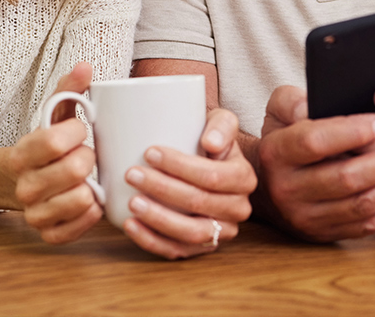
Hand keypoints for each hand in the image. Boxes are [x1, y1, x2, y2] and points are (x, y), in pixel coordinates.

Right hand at [8, 62, 102, 243]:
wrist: (15, 181)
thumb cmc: (44, 145)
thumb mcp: (52, 115)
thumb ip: (68, 89)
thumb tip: (85, 66)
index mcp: (22, 154)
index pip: (55, 140)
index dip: (76, 132)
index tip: (80, 129)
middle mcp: (25, 186)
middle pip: (75, 169)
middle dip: (89, 157)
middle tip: (87, 154)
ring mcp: (35, 212)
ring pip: (80, 200)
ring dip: (92, 186)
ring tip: (88, 178)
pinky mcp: (47, 233)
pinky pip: (76, 229)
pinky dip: (89, 215)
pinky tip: (90, 200)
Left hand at [120, 108, 256, 258]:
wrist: (207, 163)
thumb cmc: (208, 140)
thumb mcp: (220, 122)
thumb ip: (222, 124)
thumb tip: (210, 142)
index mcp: (243, 178)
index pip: (212, 176)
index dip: (180, 166)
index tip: (149, 152)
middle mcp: (238, 209)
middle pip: (199, 203)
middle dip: (162, 189)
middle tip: (132, 174)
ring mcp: (220, 232)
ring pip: (190, 233)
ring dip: (158, 219)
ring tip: (132, 202)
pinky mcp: (201, 248)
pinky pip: (177, 251)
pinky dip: (152, 241)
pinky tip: (131, 225)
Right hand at [254, 86, 374, 242]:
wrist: (267, 184)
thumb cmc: (283, 137)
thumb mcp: (278, 110)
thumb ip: (293, 100)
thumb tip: (312, 107)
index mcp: (276, 154)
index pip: (315, 141)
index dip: (351, 132)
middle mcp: (287, 189)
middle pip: (345, 177)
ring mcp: (306, 217)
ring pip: (361, 204)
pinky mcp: (324, 234)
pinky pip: (366, 225)